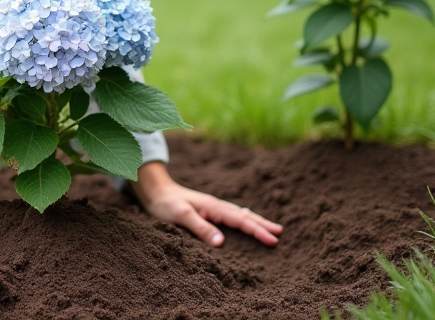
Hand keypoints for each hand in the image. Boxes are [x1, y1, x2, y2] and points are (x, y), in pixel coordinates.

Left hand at [133, 162, 282, 247]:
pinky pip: (231, 216)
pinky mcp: (207, 211)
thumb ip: (200, 228)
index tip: (273, 240)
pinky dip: (243, 220)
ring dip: (255, 221)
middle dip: (262, 224)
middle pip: (244, 215)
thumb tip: (221, 242)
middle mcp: (216, 206)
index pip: (240, 220)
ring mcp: (212, 207)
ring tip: (271, 228)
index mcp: (213, 207)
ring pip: (239, 214)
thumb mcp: (180, 216)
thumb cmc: (165, 204)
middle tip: (280, 233)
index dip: (257, 230)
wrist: (154, 191)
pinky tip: (245, 223)